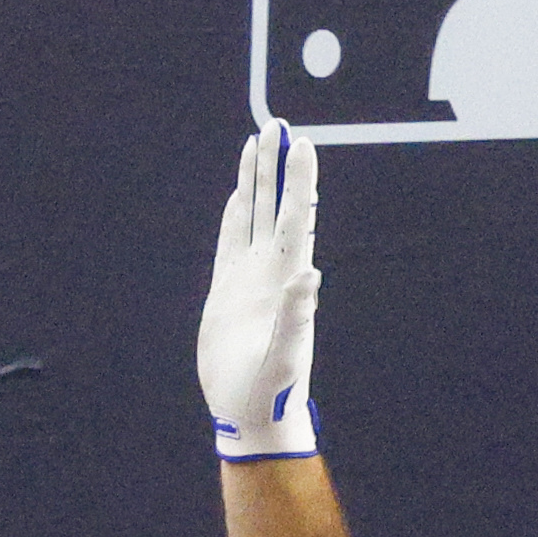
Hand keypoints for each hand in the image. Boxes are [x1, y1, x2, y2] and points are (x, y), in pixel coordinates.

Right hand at [199, 125, 320, 460]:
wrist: (251, 411)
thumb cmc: (271, 389)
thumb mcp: (285, 356)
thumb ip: (296, 316)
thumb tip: (310, 275)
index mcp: (287, 279)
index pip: (294, 217)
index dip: (298, 181)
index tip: (302, 145)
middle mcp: (271, 271)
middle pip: (274, 205)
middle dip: (276, 166)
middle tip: (277, 125)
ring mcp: (249, 279)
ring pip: (253, 216)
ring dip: (255, 181)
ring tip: (256, 143)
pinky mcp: (227, 293)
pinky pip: (231, 243)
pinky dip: (236, 216)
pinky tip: (239, 195)